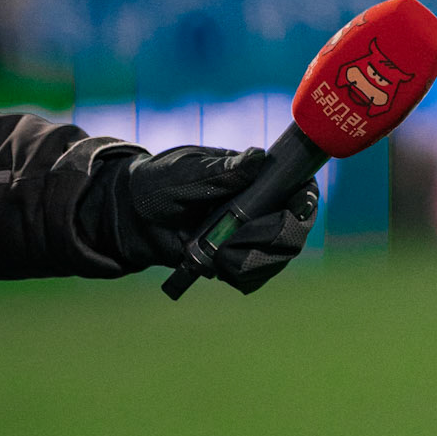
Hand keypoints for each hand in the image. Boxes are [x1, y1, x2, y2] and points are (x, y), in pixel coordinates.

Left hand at [121, 146, 317, 292]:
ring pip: (278, 257)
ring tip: (218, 254)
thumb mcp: (187, 172)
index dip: (305, 201)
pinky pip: (255, 277)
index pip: (298, 189)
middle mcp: (261, 208)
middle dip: (271, 238)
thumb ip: (222, 171)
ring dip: (251, 260)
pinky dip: (240, 276)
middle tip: (237, 238)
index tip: (296, 209)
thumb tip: (258, 157)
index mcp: (256, 179)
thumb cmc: (158, 184)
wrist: (131, 218)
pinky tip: (217, 266)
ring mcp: (251, 238)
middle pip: (294, 230)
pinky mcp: (237, 262)